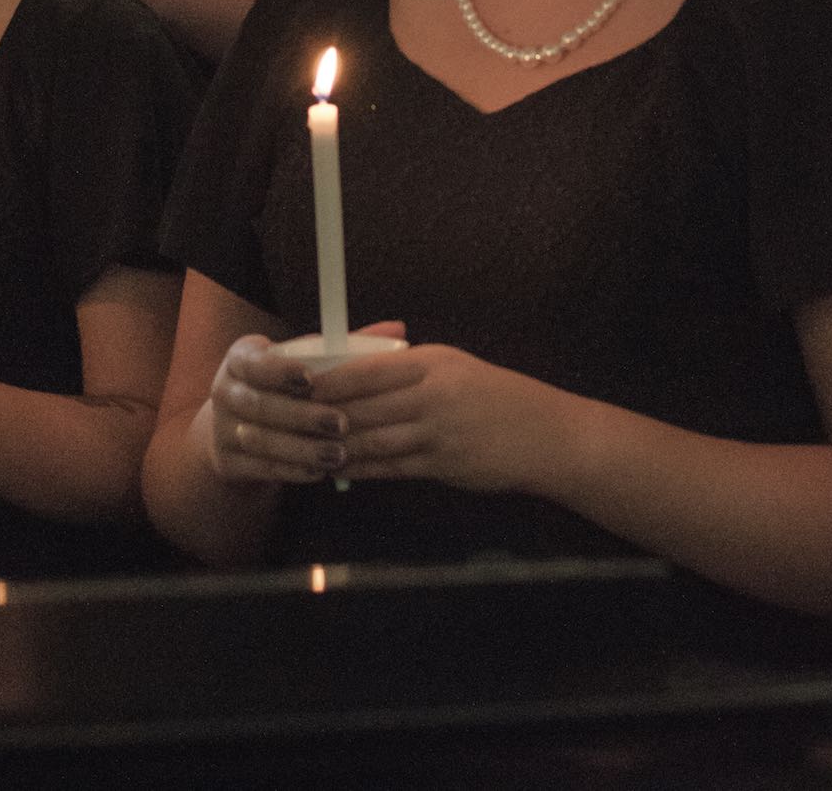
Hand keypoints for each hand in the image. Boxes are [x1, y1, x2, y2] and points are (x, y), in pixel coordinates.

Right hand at [205, 334, 353, 483]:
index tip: (310, 378)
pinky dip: (293, 470)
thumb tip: (361, 346)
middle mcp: (225, 392)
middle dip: (303, 416)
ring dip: (303, 449)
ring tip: (338, 454)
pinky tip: (318, 471)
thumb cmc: (276, 387)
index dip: (281, 372)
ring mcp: (222, 430)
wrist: (233, 428)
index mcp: (239, 359)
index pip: (255, 363)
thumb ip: (315, 357)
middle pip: (261, 405)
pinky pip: (263, 468)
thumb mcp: (285, 365)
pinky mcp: (227, 463)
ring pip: (263, 441)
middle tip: (341, 423)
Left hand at [317, 341, 550, 494]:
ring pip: (372, 439)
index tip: (298, 384)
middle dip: (321, 414)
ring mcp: (437, 432)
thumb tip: (361, 370)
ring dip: (335, 446)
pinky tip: (340, 470)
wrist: (544, 434)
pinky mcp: (442, 465)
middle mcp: (432, 394)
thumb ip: (410, 368)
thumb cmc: (497, 396)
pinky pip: (391, 468)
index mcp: (432, 362)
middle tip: (287, 420)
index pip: (367, 368)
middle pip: (363, 405)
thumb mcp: (455, 366)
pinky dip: (362, 469)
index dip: (330, 379)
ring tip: (304, 448)